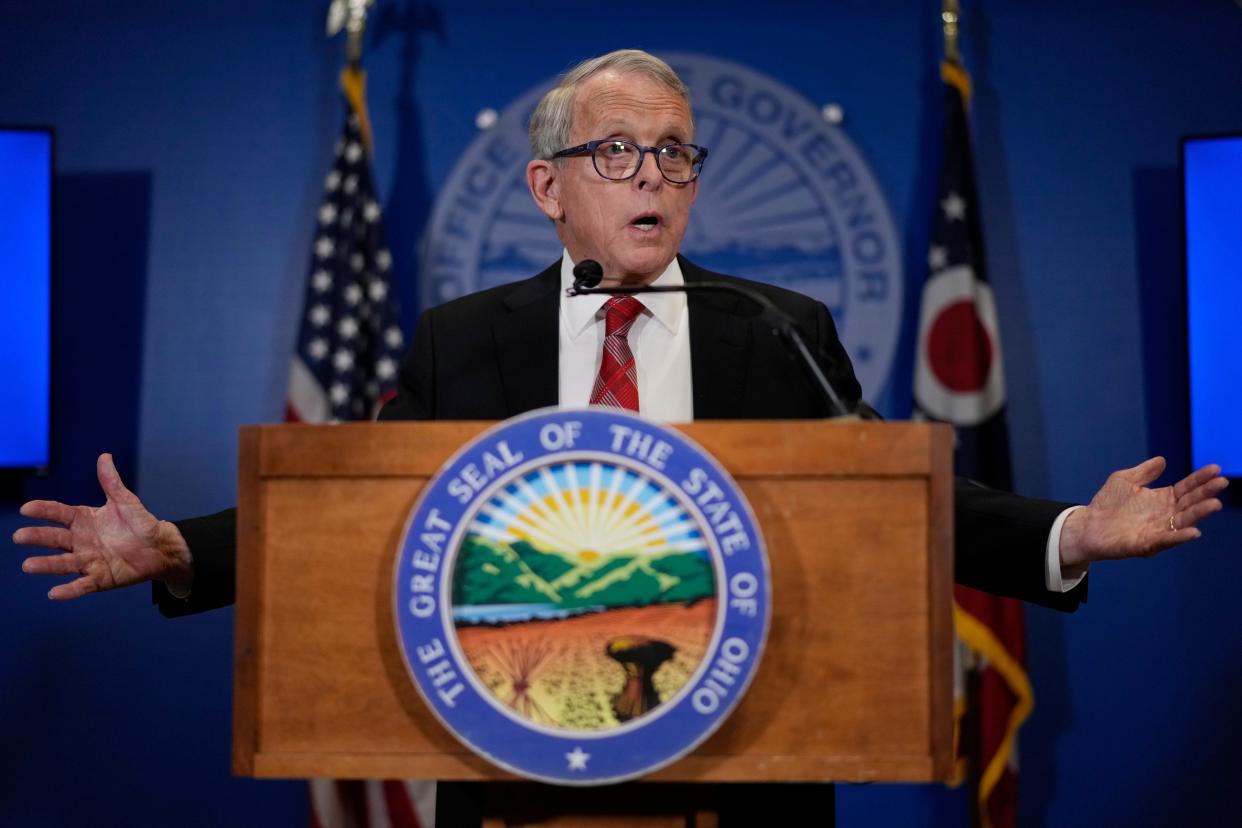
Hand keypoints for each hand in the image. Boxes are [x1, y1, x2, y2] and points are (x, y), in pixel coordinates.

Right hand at [13, 453, 191, 599]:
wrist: (159, 548)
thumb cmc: (140, 524)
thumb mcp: (125, 501)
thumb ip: (111, 482)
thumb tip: (104, 456)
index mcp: (84, 520)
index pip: (59, 514)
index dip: (44, 510)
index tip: (27, 508)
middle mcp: (81, 541)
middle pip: (55, 539)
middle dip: (37, 538)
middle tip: (20, 537)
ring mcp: (88, 560)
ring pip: (63, 563)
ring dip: (46, 565)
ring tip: (28, 565)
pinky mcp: (100, 578)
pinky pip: (82, 585)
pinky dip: (69, 590)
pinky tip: (54, 593)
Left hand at [1060, 457, 1227, 568]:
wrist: (1087, 525)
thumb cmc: (1107, 503)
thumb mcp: (1124, 480)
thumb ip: (1143, 472)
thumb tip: (1162, 460)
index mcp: (1163, 499)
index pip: (1187, 488)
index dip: (1201, 479)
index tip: (1215, 468)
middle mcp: (1165, 515)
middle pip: (1190, 503)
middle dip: (1206, 494)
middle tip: (1221, 482)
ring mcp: (1158, 530)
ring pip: (1184, 522)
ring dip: (1199, 514)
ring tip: (1214, 504)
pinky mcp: (1147, 544)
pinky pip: (1166, 540)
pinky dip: (1180, 536)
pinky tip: (1194, 531)